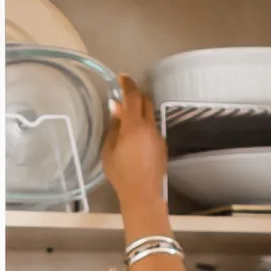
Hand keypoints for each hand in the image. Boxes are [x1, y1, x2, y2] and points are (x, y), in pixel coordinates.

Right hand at [102, 74, 167, 209]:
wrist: (143, 194)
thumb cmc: (121, 174)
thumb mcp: (109, 151)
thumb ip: (113, 127)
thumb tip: (116, 109)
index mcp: (134, 126)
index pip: (132, 96)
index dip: (127, 84)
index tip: (121, 77)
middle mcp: (149, 127)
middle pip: (145, 101)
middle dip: (135, 95)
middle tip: (123, 96)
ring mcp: (158, 136)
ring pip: (149, 116)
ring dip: (139, 112)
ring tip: (126, 120)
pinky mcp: (161, 146)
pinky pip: (152, 129)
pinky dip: (143, 126)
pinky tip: (134, 138)